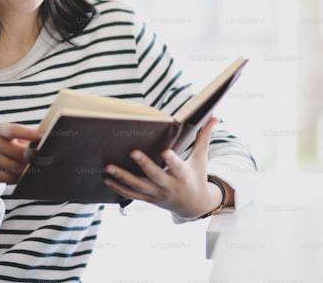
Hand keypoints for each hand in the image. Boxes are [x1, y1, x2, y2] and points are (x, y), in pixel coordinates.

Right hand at [0, 123, 43, 183]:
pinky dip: (19, 177)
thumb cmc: (3, 143)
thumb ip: (26, 136)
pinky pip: (11, 179)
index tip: (43, 136)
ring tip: (32, 166)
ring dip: (27, 169)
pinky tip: (21, 173)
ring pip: (17, 168)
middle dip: (32, 157)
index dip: (29, 133)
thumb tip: (47, 138)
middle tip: (42, 157)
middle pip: (20, 153)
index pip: (14, 130)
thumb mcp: (10, 135)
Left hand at [104, 118, 222, 218]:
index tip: (165, 151)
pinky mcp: (148, 199)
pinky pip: (131, 195)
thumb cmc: (196, 176)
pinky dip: (118, 188)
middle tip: (132, 151)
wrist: (194, 206)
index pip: (178, 167)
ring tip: (108, 167)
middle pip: (155, 176)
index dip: (172, 160)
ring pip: (138, 187)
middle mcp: (169, 186)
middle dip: (144, 165)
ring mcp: (157, 194)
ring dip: (122, 178)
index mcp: (184, 175)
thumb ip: (204, 138)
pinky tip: (106, 179)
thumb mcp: (201, 159)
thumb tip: (215, 117)